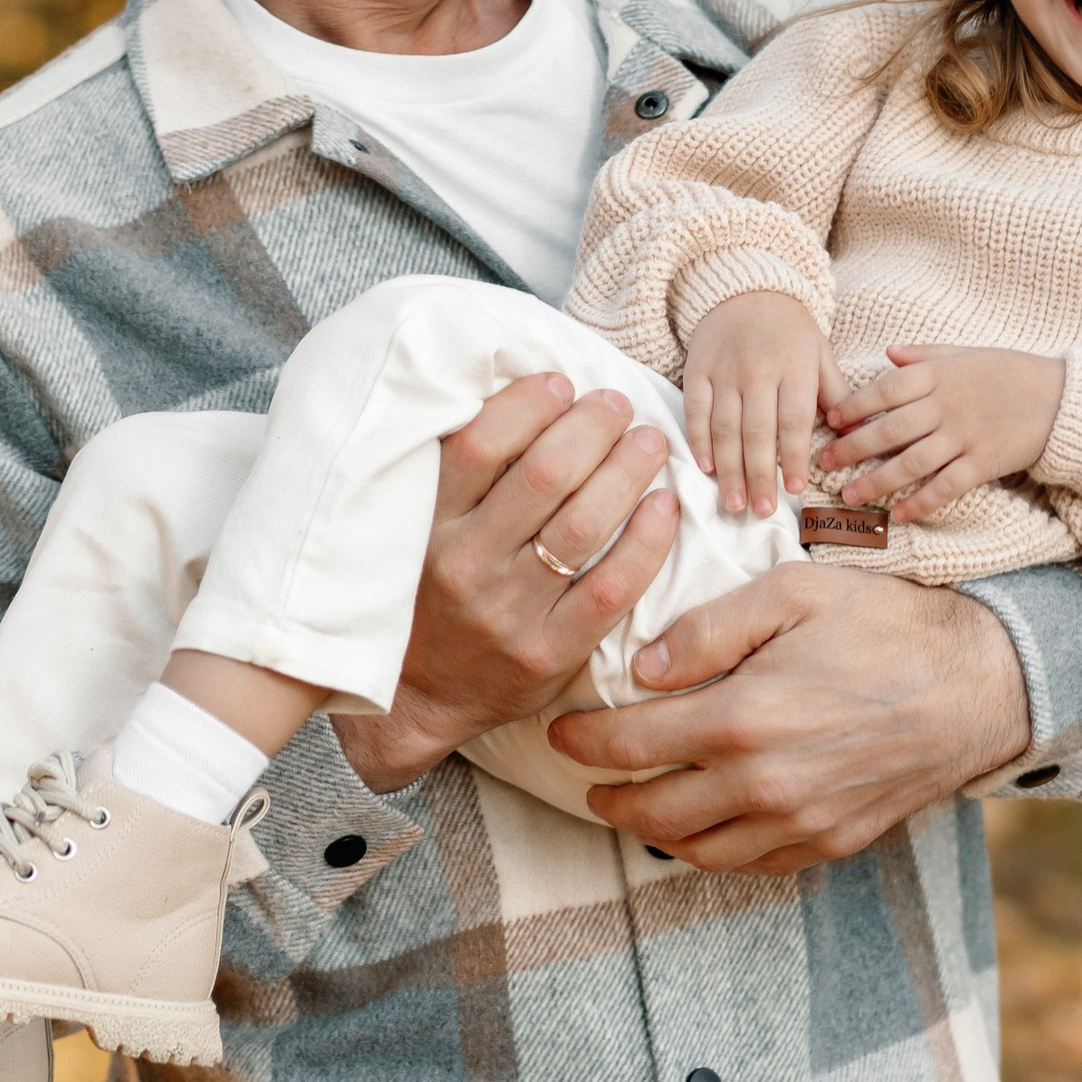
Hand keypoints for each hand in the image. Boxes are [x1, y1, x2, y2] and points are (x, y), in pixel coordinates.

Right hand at [334, 371, 680, 793]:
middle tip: (616, 405)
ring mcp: (510, 612)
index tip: (560, 383)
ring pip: (585, 524)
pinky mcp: (550, 651)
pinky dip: (647, 539)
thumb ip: (461, 477)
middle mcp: (466, 565)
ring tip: (648, 442)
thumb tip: (523, 396)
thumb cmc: (430, 595)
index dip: (528, 403)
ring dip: (628, 470)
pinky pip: (613, 585)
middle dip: (592, 426)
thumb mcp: (423, 531)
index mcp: (430, 526)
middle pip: (545, 475)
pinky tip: (664, 505)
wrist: (417, 698)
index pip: (479, 445)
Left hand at [546, 561, 1030, 871]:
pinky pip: (753, 864)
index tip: (559, 731)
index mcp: (742, 718)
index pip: (629, 743)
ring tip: (632, 806)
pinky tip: (702, 827)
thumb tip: (643, 668)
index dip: (582, 741)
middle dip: (605, 795)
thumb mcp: (791, 594)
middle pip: (651, 809)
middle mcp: (763, 783)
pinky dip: (713, 851)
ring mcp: (799, 821)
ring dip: (651, 831)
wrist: (978, 684)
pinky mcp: (832, 841)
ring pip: (697, 849)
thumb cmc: (884, 625)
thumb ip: (707, 630)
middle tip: (585, 777)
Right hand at [681, 289, 828, 520]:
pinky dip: (699, 440)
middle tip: (762, 510)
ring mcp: (724, 371)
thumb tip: (855, 434)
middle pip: (758, 431)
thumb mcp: (820, 353)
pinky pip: (696, 411)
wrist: (746, 288)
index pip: (794, 420)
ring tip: (734, 502)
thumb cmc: (790, 330)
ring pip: (725, 427)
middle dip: (760, 474)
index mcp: (795, 368)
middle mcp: (758, 371)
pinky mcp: (697, 370)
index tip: (795, 488)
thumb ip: (835, 393)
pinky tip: (705, 468)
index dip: (793, 456)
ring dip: (729, 469)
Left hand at [818, 344, 1066, 522]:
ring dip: (878, 481)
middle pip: (891, 429)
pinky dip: (922, 501)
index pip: (886, 390)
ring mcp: (966, 436)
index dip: (855, 406)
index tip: (831, 422)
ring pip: (913, 462)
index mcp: (938, 375)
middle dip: (854, 448)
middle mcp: (947, 405)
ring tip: (851, 495)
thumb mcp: (966, 353)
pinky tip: (899, 513)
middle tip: (825, 464)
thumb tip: (889, 352)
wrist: (1060, 397)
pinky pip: (947, 486)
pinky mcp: (984, 462)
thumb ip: (925, 354)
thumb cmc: (1008, 372)